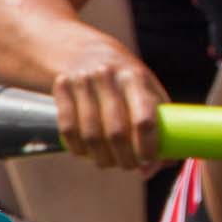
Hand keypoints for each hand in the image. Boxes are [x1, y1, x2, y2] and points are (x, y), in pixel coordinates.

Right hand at [51, 44, 166, 170]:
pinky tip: (88, 153)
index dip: (147, 146)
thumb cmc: (129, 82)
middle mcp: (110, 77)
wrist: (89, 53)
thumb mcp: (150, 93)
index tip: (148, 160)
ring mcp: (83, 81)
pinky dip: (78, 148)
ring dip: (101, 157)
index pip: (144, 120)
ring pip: (90, 135)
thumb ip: (159, 128)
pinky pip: (67, 129)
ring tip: (110, 162)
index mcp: (137, 78)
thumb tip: (154, 168)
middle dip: (124, 158)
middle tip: (130, 166)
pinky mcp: (62, 87)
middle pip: (116, 133)